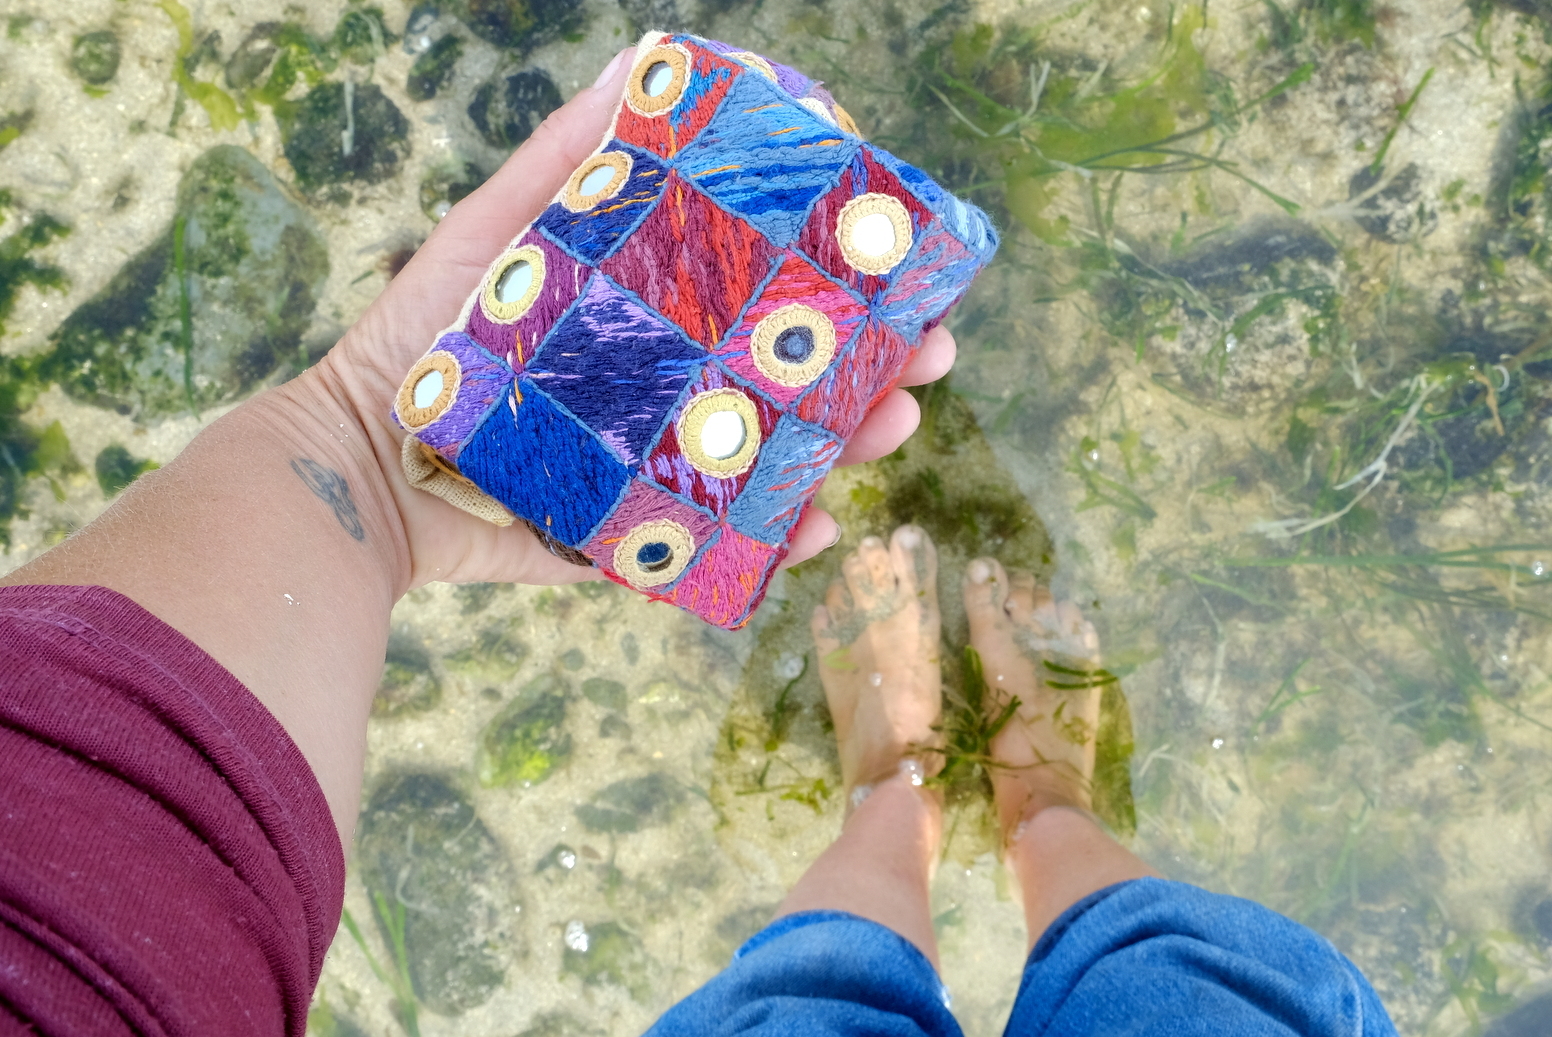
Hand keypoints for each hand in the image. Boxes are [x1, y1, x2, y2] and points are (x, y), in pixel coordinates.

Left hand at [321, 47, 957, 589]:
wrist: (360, 463)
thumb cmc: (427, 335)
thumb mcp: (500, 231)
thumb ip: (566, 159)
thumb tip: (642, 62)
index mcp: (658, 323)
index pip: (767, 297)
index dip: (838, 282)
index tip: (898, 262)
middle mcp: (674, 393)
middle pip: (794, 380)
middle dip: (873, 367)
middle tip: (929, 357)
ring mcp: (664, 466)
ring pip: (779, 459)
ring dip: (848, 445)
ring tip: (893, 428)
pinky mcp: (640, 535)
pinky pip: (721, 541)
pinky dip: (777, 541)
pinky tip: (822, 528)